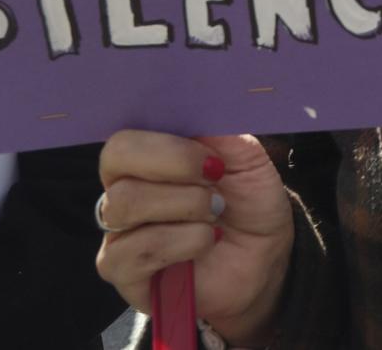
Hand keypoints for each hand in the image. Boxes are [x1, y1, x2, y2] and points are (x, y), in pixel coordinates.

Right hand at [96, 132, 292, 345]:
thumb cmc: (249, 204)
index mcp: (150, 155)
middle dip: (174, 165)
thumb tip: (197, 110)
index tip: (213, 156)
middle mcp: (125, 187)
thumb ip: (221, 132)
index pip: (126, 135)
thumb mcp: (249, 159)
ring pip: (124, 203)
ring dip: (184, 205)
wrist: (265, 257)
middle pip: (115, 159)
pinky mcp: (121, 270)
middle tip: (215, 179)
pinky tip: (207, 241)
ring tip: (216, 213)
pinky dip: (181, 242)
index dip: (166, 141)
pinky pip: (130, 251)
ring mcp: (119, 229)